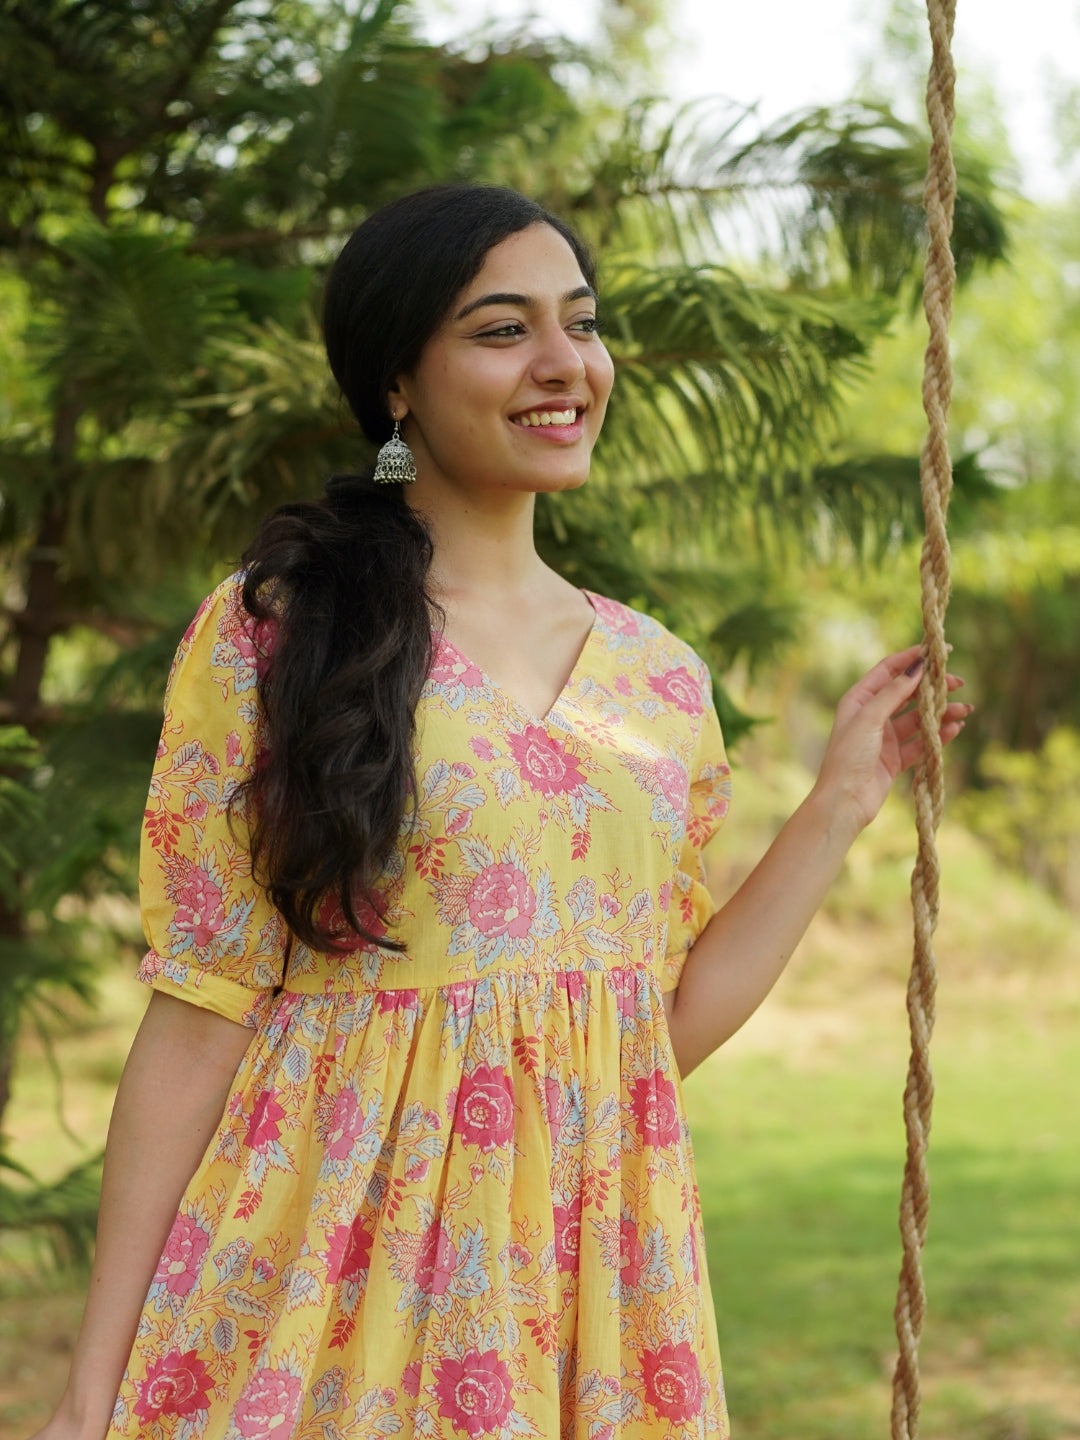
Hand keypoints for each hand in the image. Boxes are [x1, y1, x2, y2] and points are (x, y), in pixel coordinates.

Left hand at [812, 644, 970, 838]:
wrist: (844, 802)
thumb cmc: (848, 757)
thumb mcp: (869, 719)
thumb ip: (893, 693)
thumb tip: (916, 667)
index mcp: (858, 699)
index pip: (889, 670)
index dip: (913, 659)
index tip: (940, 651)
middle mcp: (871, 715)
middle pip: (907, 693)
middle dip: (933, 687)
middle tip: (959, 683)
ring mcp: (884, 738)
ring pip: (918, 719)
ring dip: (941, 713)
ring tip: (965, 709)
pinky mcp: (894, 759)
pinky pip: (921, 742)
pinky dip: (938, 735)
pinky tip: (956, 729)